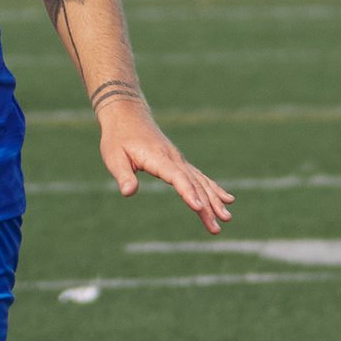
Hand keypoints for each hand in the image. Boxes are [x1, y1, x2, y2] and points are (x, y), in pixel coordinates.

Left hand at [96, 102, 234, 233]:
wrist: (127, 115)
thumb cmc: (118, 138)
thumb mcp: (114, 157)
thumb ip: (123, 175)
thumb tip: (128, 192)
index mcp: (157, 158)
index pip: (176, 177)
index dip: (188, 192)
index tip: (199, 207)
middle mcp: (173, 159)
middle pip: (194, 183)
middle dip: (207, 205)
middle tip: (218, 225)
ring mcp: (179, 160)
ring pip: (200, 181)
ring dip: (214, 200)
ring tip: (226, 218)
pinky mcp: (179, 162)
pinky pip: (200, 177)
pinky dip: (213, 189)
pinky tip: (226, 199)